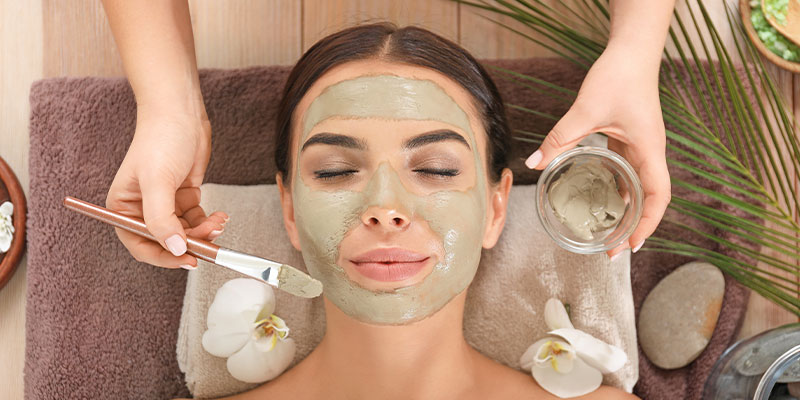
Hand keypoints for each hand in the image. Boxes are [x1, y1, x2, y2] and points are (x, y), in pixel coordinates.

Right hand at [106, 106, 227, 268]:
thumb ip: (162, 219)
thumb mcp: (158, 182)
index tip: (187, 259)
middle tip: (211, 241)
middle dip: (190, 243)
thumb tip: (174, 249)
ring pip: (185, 233)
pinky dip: (209, 222)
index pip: (141, 245)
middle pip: (167, 242)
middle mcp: (142, 209)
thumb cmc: (160, 140)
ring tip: (218, 222)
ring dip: (203, 233)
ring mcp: (165, 204)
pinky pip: (196, 220)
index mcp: (124, 208)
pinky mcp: (183, 197)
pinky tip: (219, 216)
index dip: (164, 257)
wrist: (181, 113)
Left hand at [525, 43, 670, 258]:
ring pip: (641, 187)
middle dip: (635, 227)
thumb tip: (532, 163)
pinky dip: (619, 190)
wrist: (630, 52)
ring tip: (609, 234)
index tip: (632, 245)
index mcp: (649, 149)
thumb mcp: (585, 111)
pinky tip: (602, 201)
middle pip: (651, 199)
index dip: (648, 224)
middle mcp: (651, 152)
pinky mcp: (632, 140)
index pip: (658, 196)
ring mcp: (643, 147)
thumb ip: (559, 138)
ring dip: (628, 212)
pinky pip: (628, 172)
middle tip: (612, 251)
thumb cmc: (618, 77)